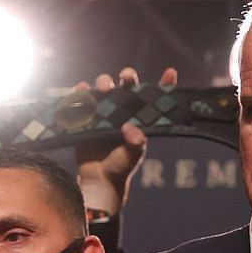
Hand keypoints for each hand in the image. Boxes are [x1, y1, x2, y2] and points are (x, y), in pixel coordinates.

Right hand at [75, 66, 169, 213]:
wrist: (99, 179)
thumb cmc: (121, 166)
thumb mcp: (132, 156)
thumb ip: (135, 143)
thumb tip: (131, 129)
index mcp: (140, 117)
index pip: (155, 97)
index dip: (164, 84)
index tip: (171, 73)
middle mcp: (123, 109)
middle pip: (127, 85)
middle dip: (128, 77)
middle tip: (127, 78)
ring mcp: (104, 111)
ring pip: (105, 87)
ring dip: (104, 82)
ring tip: (103, 87)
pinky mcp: (87, 115)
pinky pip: (82, 99)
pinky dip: (80, 91)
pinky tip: (80, 88)